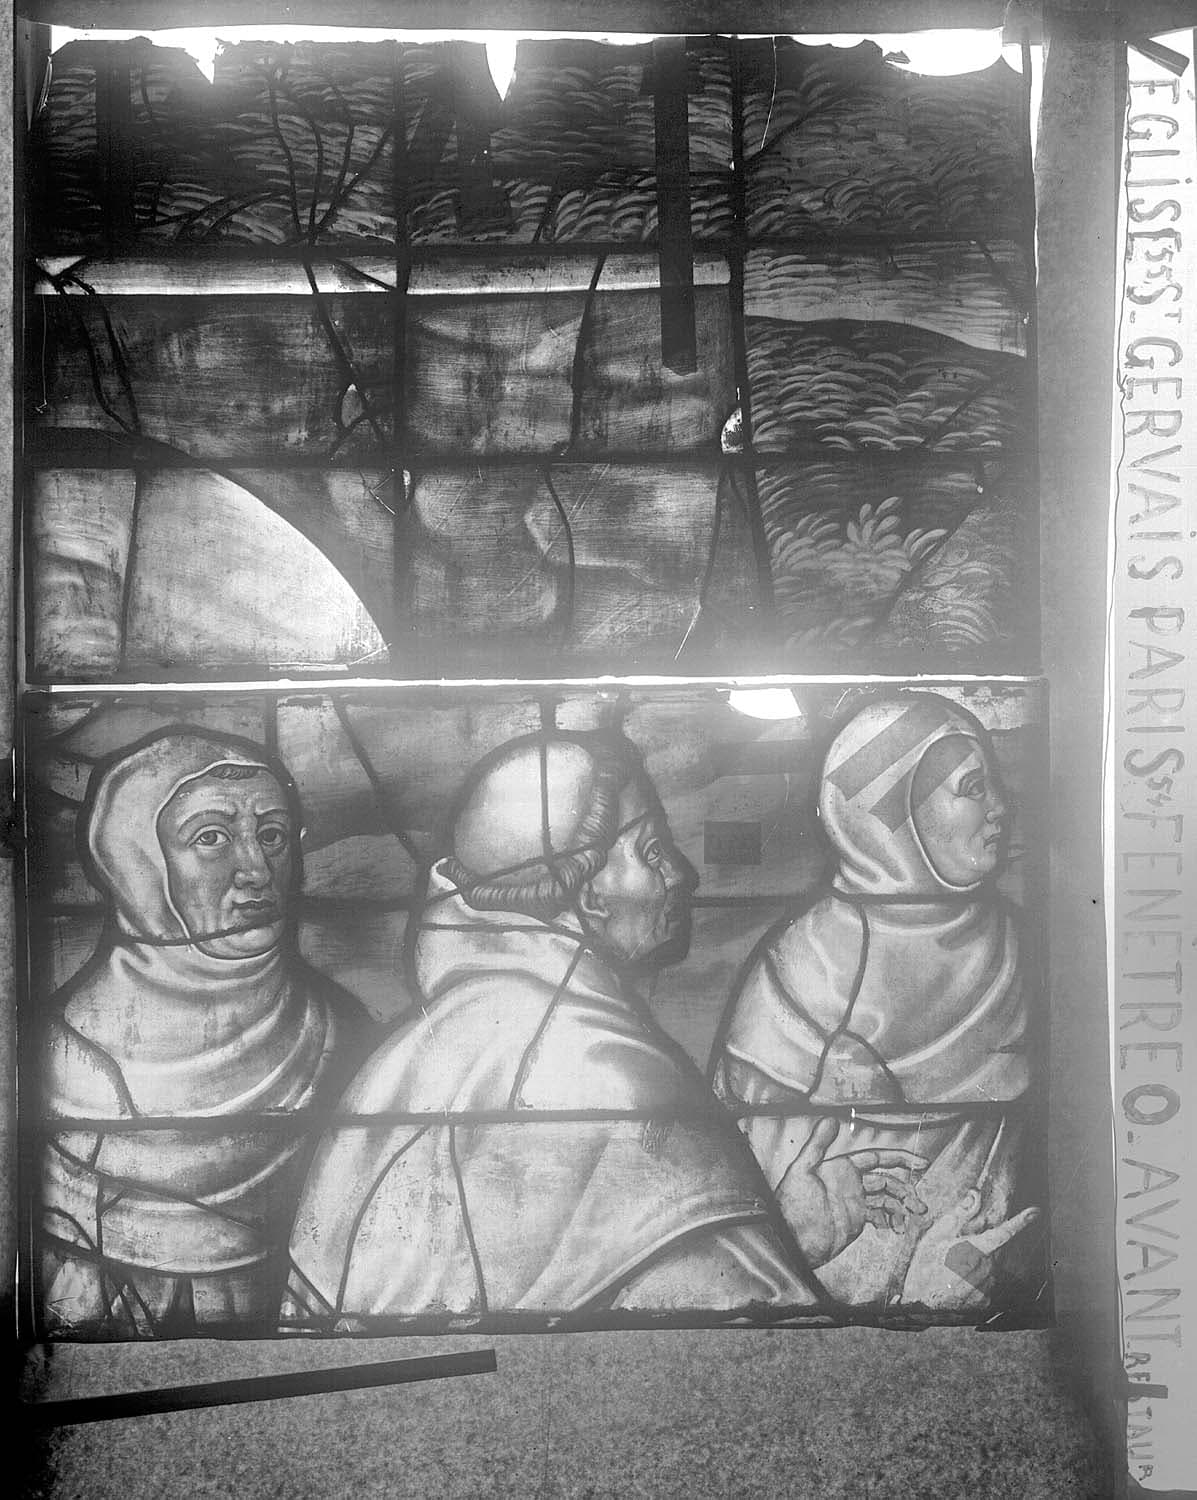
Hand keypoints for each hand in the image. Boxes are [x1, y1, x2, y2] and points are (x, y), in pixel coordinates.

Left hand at [776, 1117, 928, 1267]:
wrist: (791, 1239)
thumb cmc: (792, 1203)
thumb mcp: (802, 1170)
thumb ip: (817, 1144)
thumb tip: (830, 1118)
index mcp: (842, 1168)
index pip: (877, 1158)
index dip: (899, 1158)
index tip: (921, 1162)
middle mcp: (851, 1183)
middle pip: (887, 1180)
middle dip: (906, 1189)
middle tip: (920, 1203)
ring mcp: (854, 1203)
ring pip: (886, 1200)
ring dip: (902, 1206)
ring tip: (914, 1217)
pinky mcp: (855, 1221)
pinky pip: (879, 1216)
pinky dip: (891, 1220)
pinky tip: (895, 1228)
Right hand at [901, 1188, 1040, 1309]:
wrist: (919, 1302)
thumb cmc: (925, 1266)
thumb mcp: (935, 1236)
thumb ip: (958, 1215)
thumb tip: (974, 1195)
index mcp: (975, 1250)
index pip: (1003, 1233)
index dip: (1020, 1222)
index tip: (1034, 1212)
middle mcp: (986, 1270)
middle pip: (995, 1251)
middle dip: (984, 1246)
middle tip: (960, 1251)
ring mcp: (987, 1288)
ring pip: (992, 1268)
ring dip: (980, 1264)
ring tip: (955, 1270)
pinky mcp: (985, 1302)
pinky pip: (987, 1285)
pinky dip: (976, 1280)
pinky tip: (959, 1283)